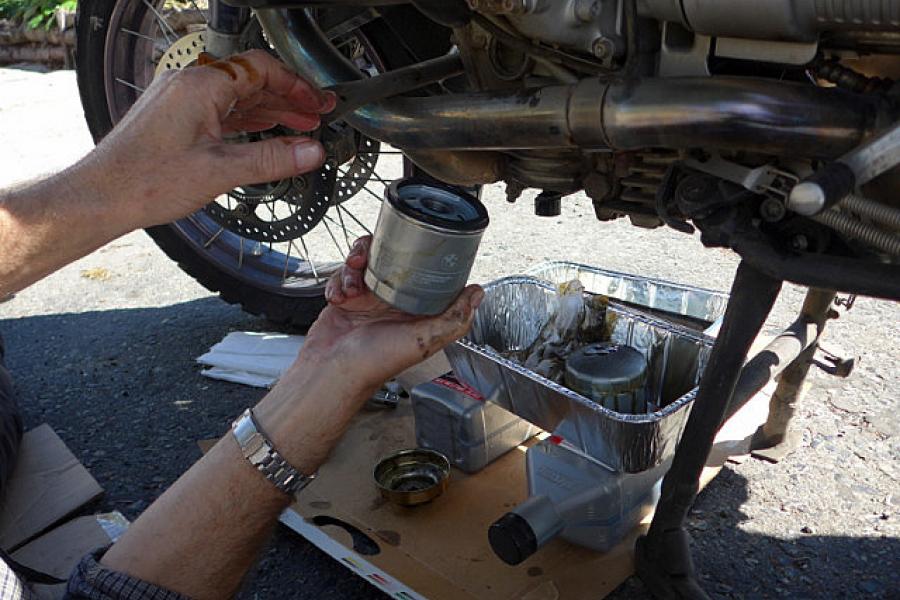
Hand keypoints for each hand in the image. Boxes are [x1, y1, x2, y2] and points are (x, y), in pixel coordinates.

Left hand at [77, 49, 335, 229]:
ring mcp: (179, 100)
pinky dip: (246, 119)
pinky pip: (219, 109)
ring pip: (236, 96)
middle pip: (250, 80)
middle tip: (317, 114)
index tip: (318, 102)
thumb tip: (311, 151)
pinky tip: (263, 130)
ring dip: (269, 110)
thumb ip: (272, 159)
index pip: (261, 69)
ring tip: (299, 125)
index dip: (296, 85)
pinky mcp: (173, 118)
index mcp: (201, 86)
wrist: (101, 196)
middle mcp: (188, 85)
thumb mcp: (221, 171)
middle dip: (287, 98)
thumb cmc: (146, 181)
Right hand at [254, 235, 482, 471]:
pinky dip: (338, 281)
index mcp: (414, 310)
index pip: (424, 273)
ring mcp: (367, 299)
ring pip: (365, 262)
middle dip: (379, 253)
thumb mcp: (424, 341)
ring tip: (352, 283)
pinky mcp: (345, 299)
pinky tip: (339, 296)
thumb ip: (454, 318)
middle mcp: (392, 302)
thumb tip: (477, 294)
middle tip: (368, 259)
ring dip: (355, 266)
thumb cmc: (374, 364)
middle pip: (391, 259)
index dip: (420, 258)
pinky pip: (343, 275)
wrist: (331, 373)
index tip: (415, 248)